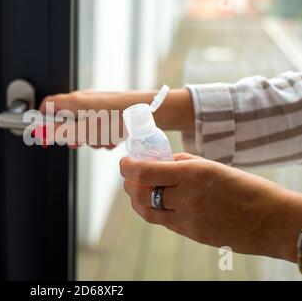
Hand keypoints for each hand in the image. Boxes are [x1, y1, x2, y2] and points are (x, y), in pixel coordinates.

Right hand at [39, 89, 194, 147]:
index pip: (47, 105)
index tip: (46, 138)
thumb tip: (37, 132)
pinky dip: (102, 136)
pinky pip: (98, 126)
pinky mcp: (109, 111)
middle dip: (72, 135)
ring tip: (103, 140)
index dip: (42, 122)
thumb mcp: (83, 130)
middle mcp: (84, 100)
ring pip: (83, 126)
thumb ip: (59, 131)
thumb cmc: (117, 119)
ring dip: (90, 138)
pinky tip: (114, 139)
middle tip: (81, 142)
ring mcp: (97, 105)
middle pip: (65, 119)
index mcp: (74, 101)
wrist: (149, 113)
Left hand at [120, 153, 301, 261]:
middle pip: (141, 194)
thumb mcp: (213, 166)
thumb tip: (158, 163)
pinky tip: (160, 202)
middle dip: (130, 184)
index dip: (128, 167)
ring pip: (147, 212)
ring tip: (139, 190)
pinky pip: (164, 222)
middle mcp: (187, 198)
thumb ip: (181, 164)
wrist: (272, 221)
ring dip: (137, 200)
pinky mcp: (192, 235)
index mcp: (193, 175)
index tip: (125, 162)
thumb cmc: (246, 187)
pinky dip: (155, 211)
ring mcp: (188, 220)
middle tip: (130, 177)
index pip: (145, 172)